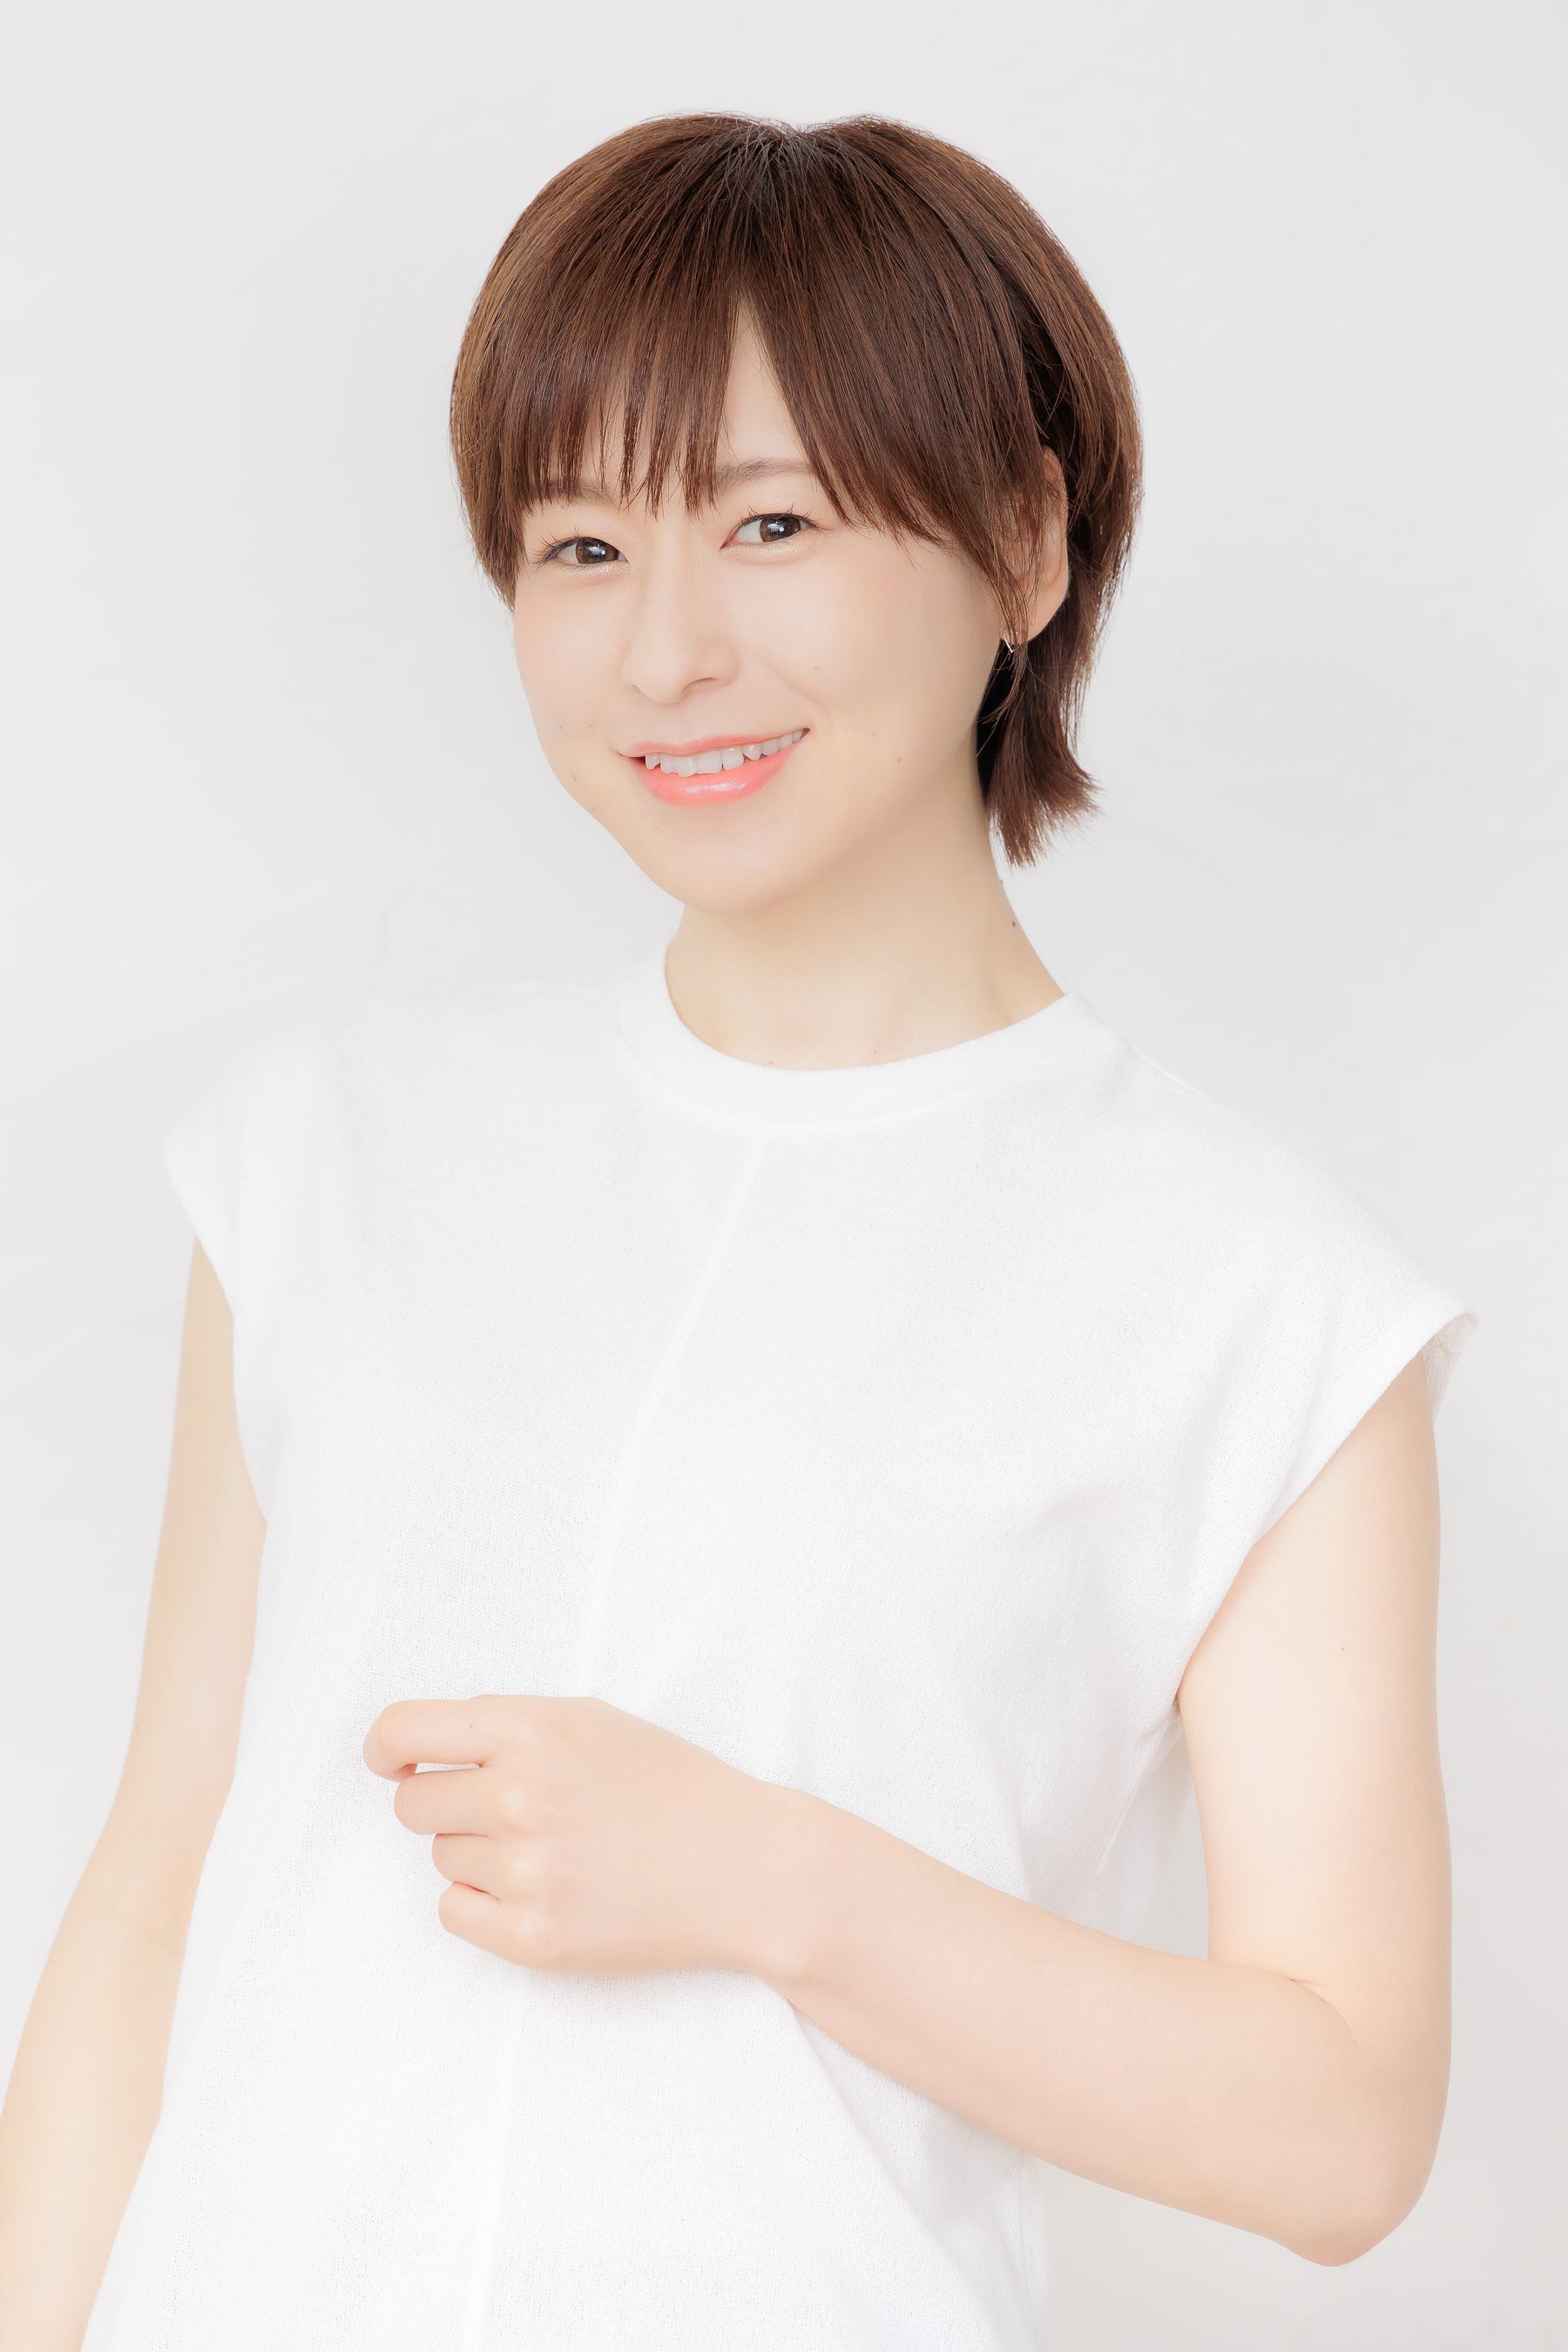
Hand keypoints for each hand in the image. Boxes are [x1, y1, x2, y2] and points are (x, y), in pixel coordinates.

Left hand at [362, 1692, 813, 1980]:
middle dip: (447, 1804)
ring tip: (555, 1848)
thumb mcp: (590, 1720)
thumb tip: (420, 1750)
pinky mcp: (530, 1938)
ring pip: (442, 1858)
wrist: (741, 1866)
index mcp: (529, 1731)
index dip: (385, 1748)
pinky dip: (484, 1902)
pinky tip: (544, 1888)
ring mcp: (523, 1873)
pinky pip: (454, 1911)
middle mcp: (518, 1798)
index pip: (403, 1732)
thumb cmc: (668, 1784)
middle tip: (508, 1809)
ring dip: (480, 1852)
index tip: (392, 1762)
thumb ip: (505, 1725)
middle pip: (413, 1806)